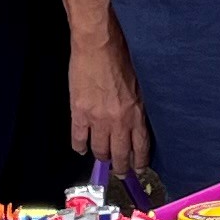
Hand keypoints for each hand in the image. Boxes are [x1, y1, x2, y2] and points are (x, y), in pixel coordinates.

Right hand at [69, 30, 149, 182]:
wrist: (98, 46)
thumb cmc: (121, 58)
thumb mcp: (139, 85)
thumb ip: (136, 107)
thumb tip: (135, 123)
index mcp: (136, 113)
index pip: (141, 147)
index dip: (140, 162)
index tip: (139, 169)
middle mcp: (119, 121)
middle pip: (120, 154)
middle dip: (121, 167)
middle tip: (121, 173)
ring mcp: (97, 119)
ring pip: (100, 150)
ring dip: (101, 158)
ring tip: (102, 160)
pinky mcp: (79, 113)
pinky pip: (79, 138)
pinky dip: (80, 146)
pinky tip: (81, 149)